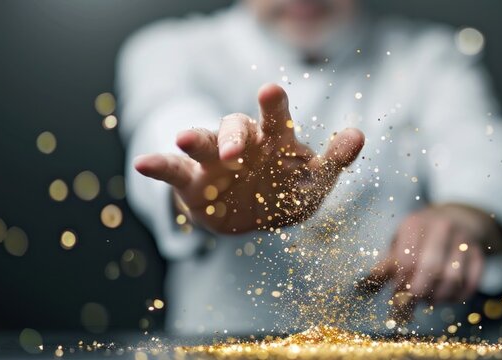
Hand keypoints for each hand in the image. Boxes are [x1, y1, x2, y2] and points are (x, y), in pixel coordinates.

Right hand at [133, 84, 363, 232]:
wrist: (251, 218)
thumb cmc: (285, 191)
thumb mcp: (314, 182)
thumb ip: (334, 160)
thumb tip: (358, 134)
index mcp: (275, 140)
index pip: (275, 119)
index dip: (273, 105)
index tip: (270, 90)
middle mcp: (243, 143)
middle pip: (236, 127)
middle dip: (235, 134)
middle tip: (236, 149)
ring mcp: (214, 160)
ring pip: (203, 142)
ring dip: (195, 138)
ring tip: (182, 136)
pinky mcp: (191, 182)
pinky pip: (173, 170)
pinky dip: (159, 165)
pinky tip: (143, 164)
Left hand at [363, 204, 501, 322]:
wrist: (458, 217)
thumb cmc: (421, 236)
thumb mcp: (400, 240)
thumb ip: (386, 264)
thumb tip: (365, 287)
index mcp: (415, 224)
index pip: (406, 260)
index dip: (400, 283)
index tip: (396, 295)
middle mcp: (442, 227)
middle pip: (431, 269)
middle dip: (419, 293)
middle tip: (411, 304)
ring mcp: (463, 239)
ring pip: (453, 279)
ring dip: (438, 297)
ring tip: (429, 299)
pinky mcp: (479, 253)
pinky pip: (471, 283)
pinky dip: (458, 297)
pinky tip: (448, 297)